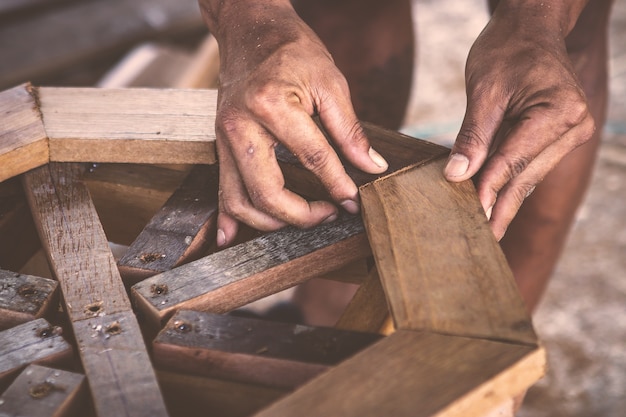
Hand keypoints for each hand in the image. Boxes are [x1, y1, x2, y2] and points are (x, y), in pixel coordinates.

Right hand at [200, 1, 387, 245]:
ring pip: (240, 201)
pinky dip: (228, 217)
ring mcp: (224, 139)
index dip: (338, 185)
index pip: (312, 159)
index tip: (354, 200)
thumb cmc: (292, 50)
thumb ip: (350, 130)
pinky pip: (221, 190)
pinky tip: (232, 238)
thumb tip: (371, 167)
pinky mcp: (219, 146)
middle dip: (303, 215)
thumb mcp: (331, 81)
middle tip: (330, 213)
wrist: (250, 31)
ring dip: (271, 222)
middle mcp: (241, 126)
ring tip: (302, 218)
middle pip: (268, 193)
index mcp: (272, 105)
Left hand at [444, 5, 594, 239]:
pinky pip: (529, 167)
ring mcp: (570, 134)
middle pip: (525, 177)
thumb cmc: (507, 50)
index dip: (486, 190)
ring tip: (482, 234)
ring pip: (528, 177)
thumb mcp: (484, 90)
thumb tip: (456, 175)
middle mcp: (573, 127)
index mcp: (558, 112)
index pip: (513, 161)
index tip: (466, 217)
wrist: (531, 29)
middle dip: (497, 208)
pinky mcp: (558, 138)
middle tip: (477, 243)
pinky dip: (508, 185)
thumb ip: (472, 135)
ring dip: (503, 202)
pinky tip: (491, 207)